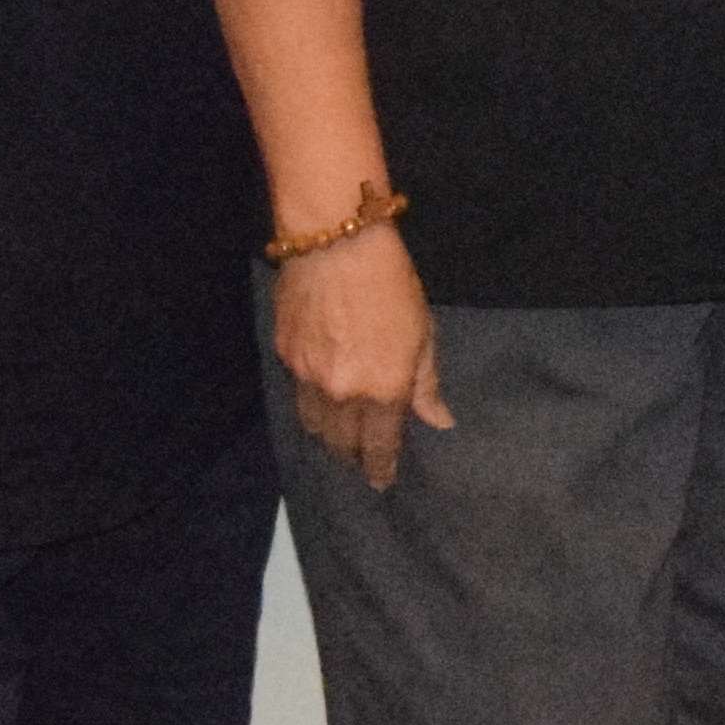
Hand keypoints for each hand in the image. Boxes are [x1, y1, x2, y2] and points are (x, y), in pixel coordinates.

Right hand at [274, 221, 450, 491]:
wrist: (336, 244)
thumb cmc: (391, 285)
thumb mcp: (423, 333)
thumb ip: (426, 383)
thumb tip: (438, 420)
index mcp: (382, 390)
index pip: (378, 447)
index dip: (379, 468)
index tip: (380, 480)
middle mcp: (341, 394)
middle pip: (340, 444)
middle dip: (351, 456)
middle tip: (359, 461)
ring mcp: (307, 377)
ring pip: (313, 425)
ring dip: (327, 437)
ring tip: (338, 439)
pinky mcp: (285, 355)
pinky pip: (297, 394)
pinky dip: (309, 404)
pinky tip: (318, 400)